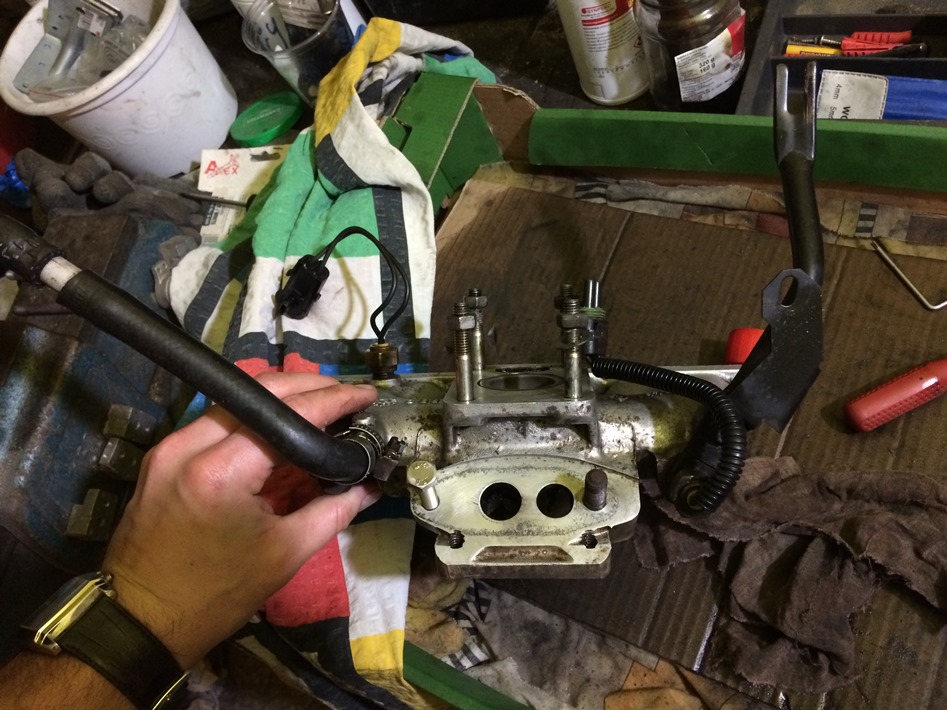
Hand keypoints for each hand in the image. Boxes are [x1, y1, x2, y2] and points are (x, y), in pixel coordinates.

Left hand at [102, 372, 378, 668]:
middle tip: (346, 395)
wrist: (142, 620)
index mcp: (221, 472)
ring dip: (280, 397)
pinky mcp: (162, 454)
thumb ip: (334, 510)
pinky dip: (252, 417)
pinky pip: (216, 419)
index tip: (365, 395)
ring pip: (235, 399)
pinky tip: (280, 427)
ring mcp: (170, 446)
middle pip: (258, 390)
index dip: (333, 399)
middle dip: (308, 386)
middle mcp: (190, 445)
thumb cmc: (217, 594)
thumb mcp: (285, 553)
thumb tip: (369, 486)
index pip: (288, 415)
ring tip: (319, 406)